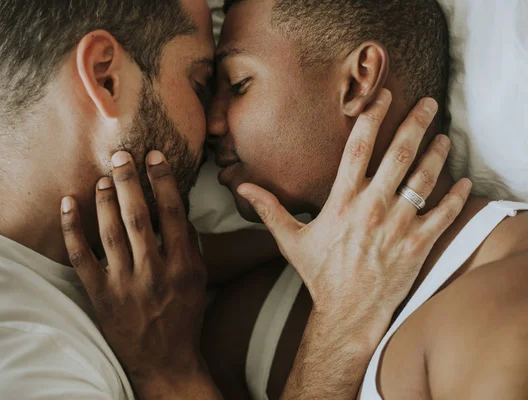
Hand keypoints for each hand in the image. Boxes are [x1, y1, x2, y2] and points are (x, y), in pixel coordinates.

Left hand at [60, 151, 216, 397]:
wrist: (165, 362)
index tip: (153, 156)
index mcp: (182, 265)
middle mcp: (154, 271)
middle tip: (120, 156)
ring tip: (102, 178)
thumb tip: (176, 207)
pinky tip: (68, 204)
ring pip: (110, 232)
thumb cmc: (185, 316)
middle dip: (128, 181)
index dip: (162, 180)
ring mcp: (124, 284)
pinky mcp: (100, 296)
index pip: (172, 212)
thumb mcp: (197, 279)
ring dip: (104, 200)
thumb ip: (188, 244)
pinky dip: (72, 229)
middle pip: (138, 216)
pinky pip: (81, 258)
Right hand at [237, 89, 471, 338]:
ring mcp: (398, 226)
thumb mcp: (290, 240)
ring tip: (444, 136)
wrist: (348, 312)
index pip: (358, 148)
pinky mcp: (418, 244)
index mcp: (342, 201)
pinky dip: (456, 196)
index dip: (371, 117)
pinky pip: (443, 214)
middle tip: (427, 103)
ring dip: (437, 153)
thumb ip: (269, 209)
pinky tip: (463, 181)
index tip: (382, 96)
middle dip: (416, 124)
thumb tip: (241, 188)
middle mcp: (372, 208)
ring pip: (424, 179)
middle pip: (399, 155)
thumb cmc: (320, 274)